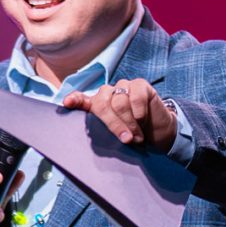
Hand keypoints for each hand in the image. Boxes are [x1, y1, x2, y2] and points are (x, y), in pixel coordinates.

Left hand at [60, 75, 175, 151]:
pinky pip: (136, 96)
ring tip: (138, 136)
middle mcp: (108, 93)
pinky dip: (140, 111)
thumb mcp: (118, 136)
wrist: (158, 130)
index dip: (75, 100)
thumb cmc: (134, 134)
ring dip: (130, 123)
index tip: (67, 103)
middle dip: (114, 125)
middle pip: (103, 104)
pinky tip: (143, 119)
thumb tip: (96, 142)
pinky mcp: (139, 84)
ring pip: (120, 102)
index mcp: (98, 105)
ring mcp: (123, 86)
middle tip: (127, 140)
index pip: (82, 100)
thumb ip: (106, 132)